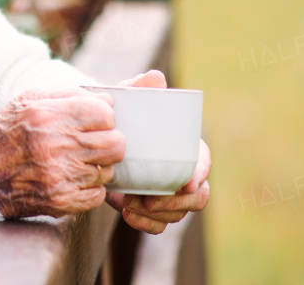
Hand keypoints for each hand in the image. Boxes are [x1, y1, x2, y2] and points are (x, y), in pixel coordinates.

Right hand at [0, 87, 124, 218]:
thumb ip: (70, 95)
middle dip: (108, 142)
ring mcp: (59, 176)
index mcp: (48, 115)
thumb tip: (108, 101)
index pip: (105, 114)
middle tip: (93, 143)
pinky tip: (71, 179)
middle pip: (115, 144)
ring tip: (75, 161)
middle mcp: (55, 145)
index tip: (94, 121)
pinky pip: (98, 194)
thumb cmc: (9, 130)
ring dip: (96, 166)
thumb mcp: (30, 100)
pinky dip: (89, 188)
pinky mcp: (61, 200)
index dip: (103, 117)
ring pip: (108, 170)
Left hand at [105, 70, 211, 234]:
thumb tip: (155, 77)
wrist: (100, 136)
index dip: (199, 173)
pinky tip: (127, 214)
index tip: (187, 183)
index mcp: (185, 146)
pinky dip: (146, 224)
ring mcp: (169, 193)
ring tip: (131, 205)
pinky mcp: (152, 208)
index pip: (203, 161)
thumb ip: (140, 89)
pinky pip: (158, 225)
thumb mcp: (129, 100)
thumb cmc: (124, 116)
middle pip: (198, 196)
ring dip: (158, 214)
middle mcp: (183, 173)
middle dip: (176, 202)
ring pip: (178, 213)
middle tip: (149, 199)